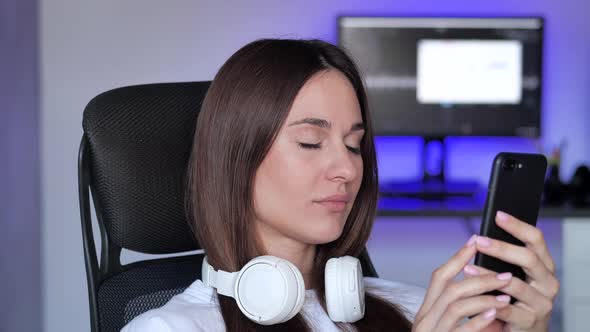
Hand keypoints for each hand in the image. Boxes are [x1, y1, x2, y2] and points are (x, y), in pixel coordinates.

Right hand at [413, 236, 514, 331]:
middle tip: (506, 275)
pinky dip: (479, 320)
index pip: (439, 277)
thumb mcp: (449, 327)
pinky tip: (494, 314)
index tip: (476, 241)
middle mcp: (425, 321)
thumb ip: (459, 310)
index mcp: (427, 313)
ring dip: (483, 298)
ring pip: (455, 306)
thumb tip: (482, 285)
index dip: (458, 257)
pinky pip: (462, 330)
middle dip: (480, 279)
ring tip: (506, 297)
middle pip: (450, 289)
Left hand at [464, 211, 559, 331]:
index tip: (498, 215)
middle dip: (502, 248)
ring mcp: (541, 303)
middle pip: (528, 258)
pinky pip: (507, 308)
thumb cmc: (515, 299)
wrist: (521, 331)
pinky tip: (475, 295)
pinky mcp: (530, 321)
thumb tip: (477, 238)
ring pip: (515, 284)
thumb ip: (503, 259)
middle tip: (480, 241)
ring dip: (489, 275)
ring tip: (468, 269)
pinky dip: (489, 300)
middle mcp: (547, 282)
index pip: (536, 239)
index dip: (517, 226)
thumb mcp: (513, 275)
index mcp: (543, 266)